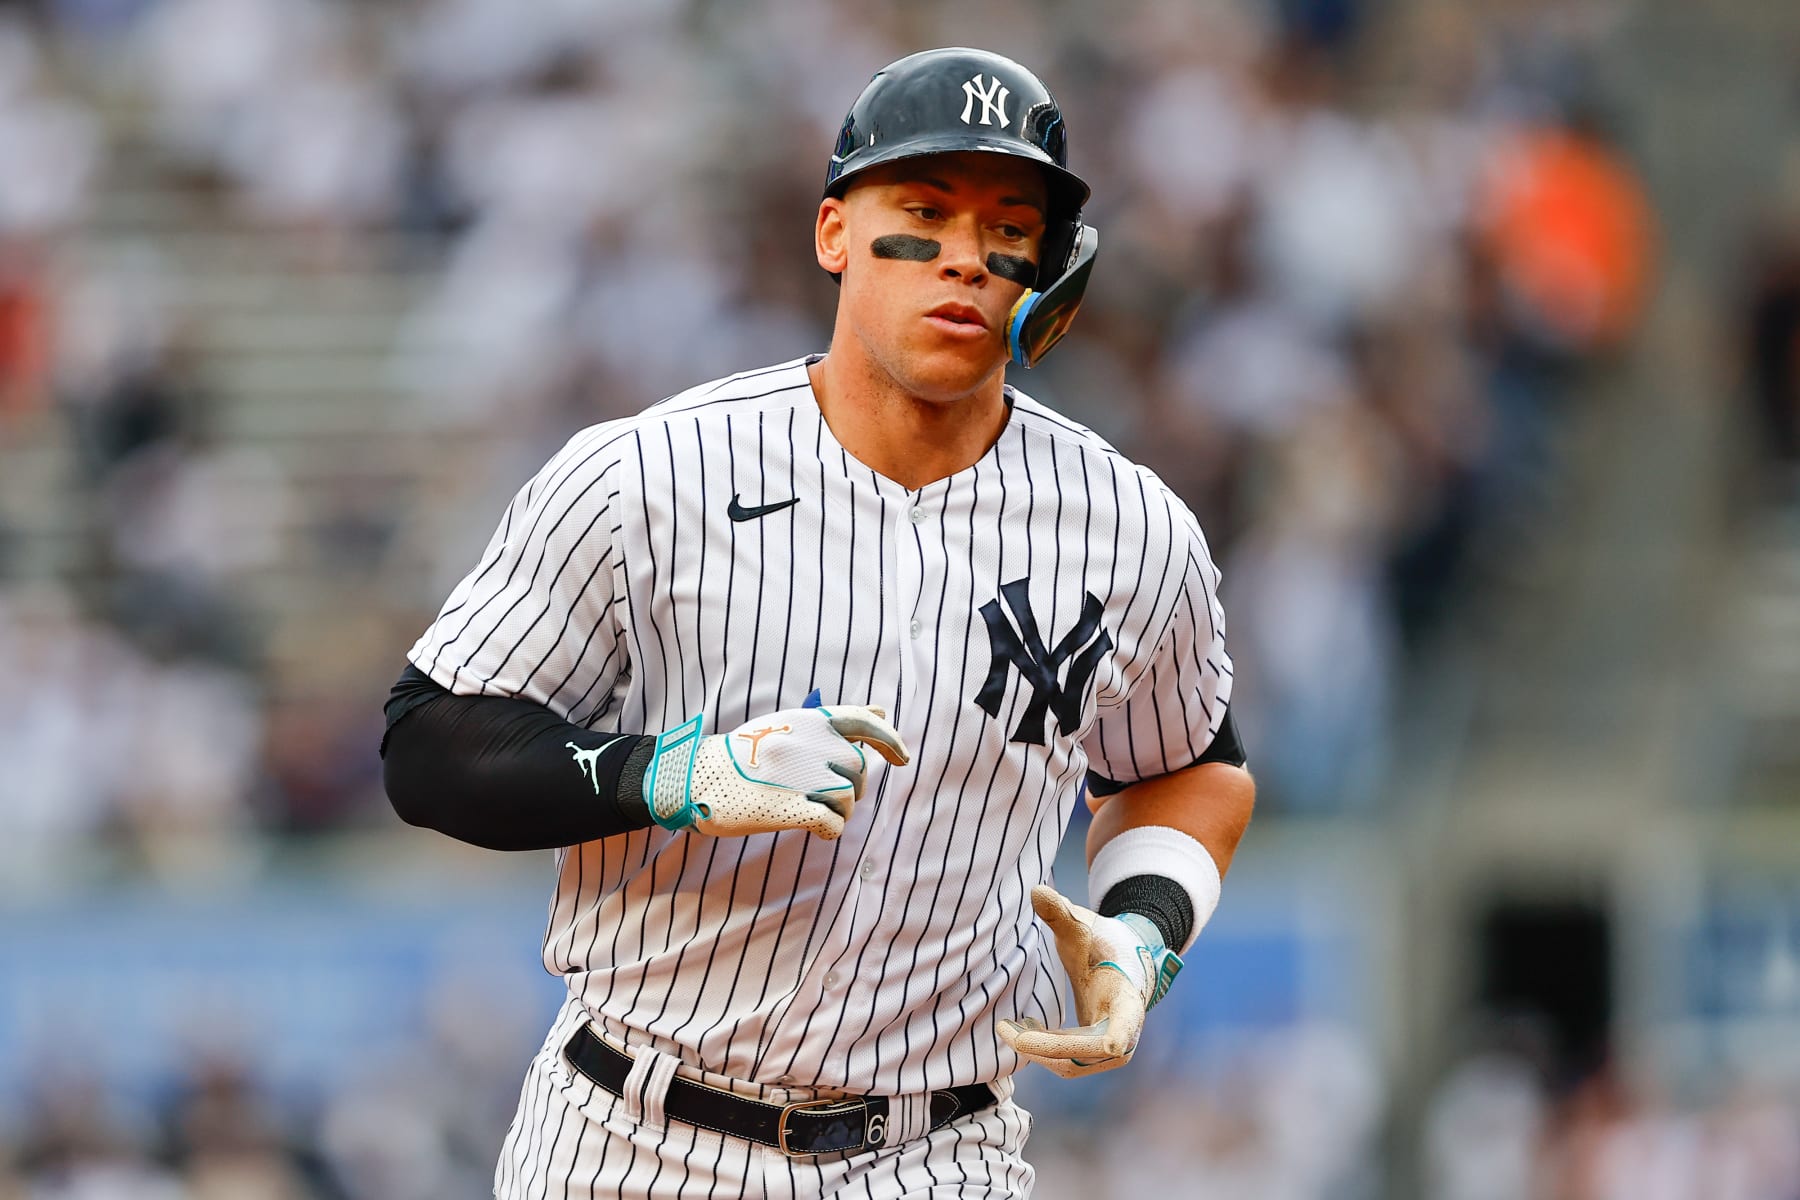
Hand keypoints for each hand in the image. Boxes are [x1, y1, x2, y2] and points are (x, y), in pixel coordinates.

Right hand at [646, 702, 908, 838]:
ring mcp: (801, 777)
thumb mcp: (788, 722)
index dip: (890, 740)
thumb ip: (834, 719)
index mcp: (809, 720)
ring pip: (847, 801)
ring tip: (805, 807)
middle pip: (858, 772)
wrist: (696, 776)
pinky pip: (832, 826)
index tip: (903, 758)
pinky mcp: (790, 809)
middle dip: (849, 787)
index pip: (865, 722)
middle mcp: (810, 744)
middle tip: (817, 792)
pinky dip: (827, 831)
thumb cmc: (744, 754)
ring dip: (834, 810)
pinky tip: (812, 829)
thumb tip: (883, 707)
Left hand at [997, 885, 1181, 1077]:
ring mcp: (1112, 1051)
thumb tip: (1035, 890)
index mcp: (1127, 1002)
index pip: (1123, 1027)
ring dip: (1036, 1052)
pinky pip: (1067, 1063)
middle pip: (1081, 1055)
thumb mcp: (1084, 926)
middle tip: (1005, 1029)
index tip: (1110, 1045)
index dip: (1115, 1036)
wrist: (1127, 962)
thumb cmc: (1105, 943)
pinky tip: (1022, 1030)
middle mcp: (1125, 1035)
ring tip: (1007, 1027)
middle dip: (1040, 1046)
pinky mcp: (1096, 1056)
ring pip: (1070, 1066)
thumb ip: (1061, 913)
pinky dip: (1041, 1051)